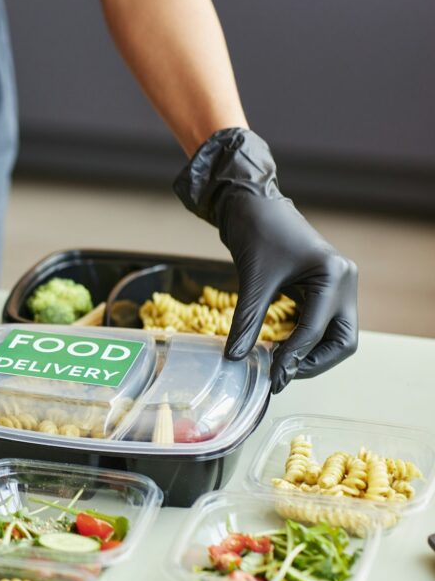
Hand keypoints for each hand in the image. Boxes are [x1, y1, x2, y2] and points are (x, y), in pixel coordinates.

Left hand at [175, 129, 357, 393]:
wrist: (252, 202)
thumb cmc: (257, 231)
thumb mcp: (252, 280)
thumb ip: (246, 321)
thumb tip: (236, 358)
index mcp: (334, 275)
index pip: (316, 330)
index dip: (293, 357)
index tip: (272, 377)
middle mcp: (344, 281)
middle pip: (342, 341)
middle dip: (314, 362)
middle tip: (281, 377)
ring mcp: (337, 285)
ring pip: (334, 336)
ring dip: (310, 354)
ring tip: (278, 368)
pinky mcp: (323, 288)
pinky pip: (321, 324)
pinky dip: (304, 340)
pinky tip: (279, 350)